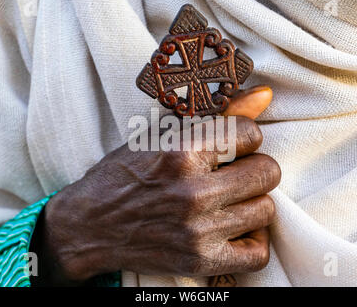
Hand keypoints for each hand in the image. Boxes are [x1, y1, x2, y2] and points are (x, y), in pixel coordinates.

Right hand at [30, 86, 279, 285]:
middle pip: (267, 172)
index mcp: (180, 153)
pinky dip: (252, 240)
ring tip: (229, 199)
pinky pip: (257, 253)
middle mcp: (192, 193)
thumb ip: (218, 114)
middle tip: (231, 172)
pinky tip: (234, 227)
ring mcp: (198, 232)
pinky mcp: (200, 261)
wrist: (89, 226)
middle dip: (252, 167)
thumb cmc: (124, 175)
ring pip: (265, 209)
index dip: (242, 137)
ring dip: (251, 202)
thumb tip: (266, 94)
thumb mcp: (161, 135)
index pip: (251, 133)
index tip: (229, 145)